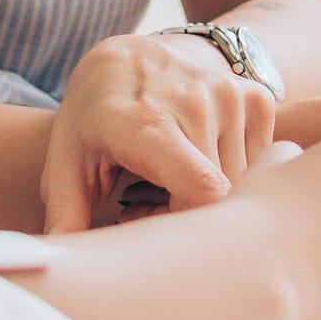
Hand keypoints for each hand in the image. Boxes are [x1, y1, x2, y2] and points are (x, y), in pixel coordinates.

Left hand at [41, 32, 276, 232]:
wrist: (129, 56)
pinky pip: (260, 163)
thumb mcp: (65, 161)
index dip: (190, 226)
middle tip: (149, 205)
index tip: (157, 230)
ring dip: (212, 197)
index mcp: (148, 121)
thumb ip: (65, 214)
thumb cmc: (94, 118)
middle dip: (190, 216)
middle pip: (221, 197)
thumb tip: (61, 263)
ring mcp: (230, 95)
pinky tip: (198, 161)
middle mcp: (197, 101)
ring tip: (170, 183)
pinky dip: (233, 174)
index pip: (204, 190)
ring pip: (243, 183)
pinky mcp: (256, 98)